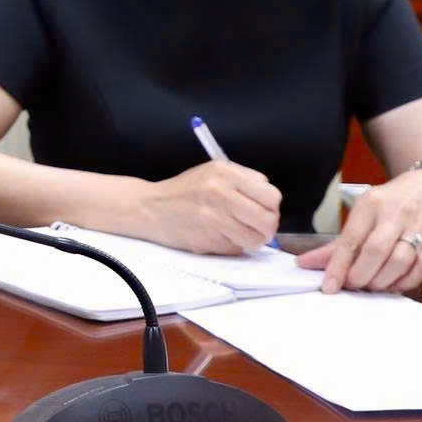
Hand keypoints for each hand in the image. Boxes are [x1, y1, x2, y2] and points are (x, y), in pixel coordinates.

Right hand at [133, 160, 279, 254]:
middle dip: (266, 227)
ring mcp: (214, 217)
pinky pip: (237, 248)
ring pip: (256, 238)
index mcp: (225, 172)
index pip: (271, 195)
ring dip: (252, 240)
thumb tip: (270, 203)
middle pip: (269, 219)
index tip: (261, 210)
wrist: (150, 207)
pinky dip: (233, 246)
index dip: (270, 207)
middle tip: (255, 227)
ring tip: (239, 234)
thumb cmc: (184, 191)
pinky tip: (220, 236)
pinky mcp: (207, 238)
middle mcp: (220, 192)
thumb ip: (242, 182)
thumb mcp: (213, 173)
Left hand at [299, 168, 421, 292]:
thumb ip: (338, 242)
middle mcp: (395, 214)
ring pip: (398, 262)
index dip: (338, 266)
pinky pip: (421, 269)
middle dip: (360, 276)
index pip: (351, 240)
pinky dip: (404, 283)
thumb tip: (307, 264)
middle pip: (375, 252)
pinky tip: (393, 285)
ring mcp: (419, 228)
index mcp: (371, 204)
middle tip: (352, 285)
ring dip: (381, 282)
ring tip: (371, 285)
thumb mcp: (363, 212)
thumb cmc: (391, 203)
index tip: (329, 286)